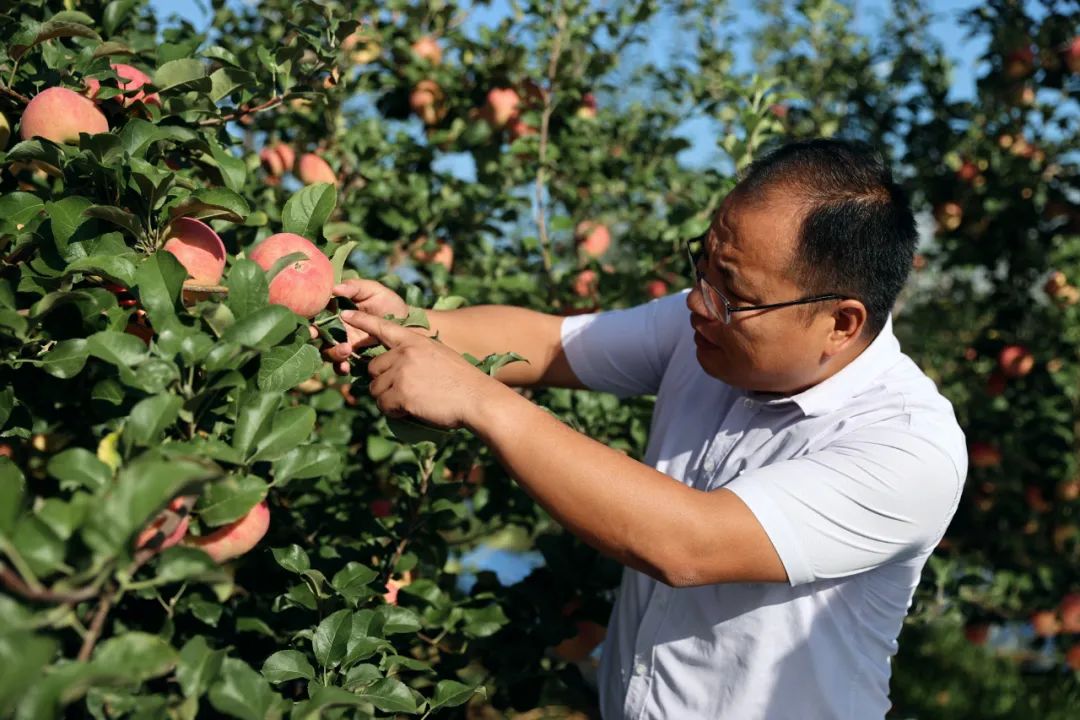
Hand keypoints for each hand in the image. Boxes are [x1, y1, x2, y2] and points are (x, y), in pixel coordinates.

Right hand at [308, 279, 410, 374]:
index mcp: (336, 311)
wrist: (410, 326)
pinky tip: (346, 366)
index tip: (311, 321)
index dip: (309, 318)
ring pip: (327, 352)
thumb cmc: (389, 304)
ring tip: (346, 349)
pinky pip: (340, 366)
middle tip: (317, 335)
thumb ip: (355, 287)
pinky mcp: (353, 359)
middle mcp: (336, 329)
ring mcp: (344, 344)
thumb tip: (334, 289)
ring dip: (332, 352)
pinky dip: (340, 367)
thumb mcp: (374, 291)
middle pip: (317, 335)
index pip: (316, 314)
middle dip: (314, 337)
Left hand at [342, 311, 500, 430]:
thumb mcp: (438, 355)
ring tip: (413, 402)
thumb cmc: (462, 382)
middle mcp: (404, 353)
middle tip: (405, 392)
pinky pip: (383, 405)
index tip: (345, 314)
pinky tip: (412, 410)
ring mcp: (402, 373)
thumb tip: (393, 368)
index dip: (362, 321)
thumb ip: (414, 356)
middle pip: (372, 368)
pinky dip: (394, 412)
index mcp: (414, 341)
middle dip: (383, 382)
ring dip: (388, 399)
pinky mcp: (401, 394)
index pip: (383, 327)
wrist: (477, 399)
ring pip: (375, 389)